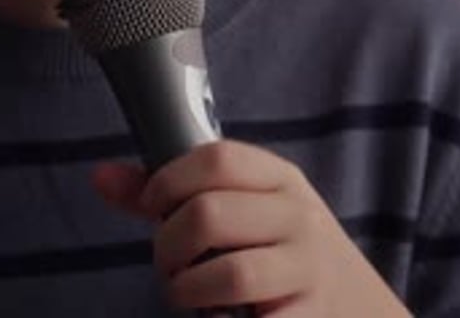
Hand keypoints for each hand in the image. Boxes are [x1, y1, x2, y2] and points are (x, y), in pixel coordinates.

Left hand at [93, 140, 410, 315]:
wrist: (360, 310)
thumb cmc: (281, 252)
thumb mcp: (245, 210)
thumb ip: (174, 193)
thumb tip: (99, 175)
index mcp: (279, 177)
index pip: (217, 157)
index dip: (169, 180)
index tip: (153, 207)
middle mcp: (298, 215)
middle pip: (209, 213)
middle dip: (168, 245)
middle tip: (168, 264)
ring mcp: (307, 268)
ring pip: (227, 274)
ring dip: (186, 291)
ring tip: (186, 294)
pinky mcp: (309, 317)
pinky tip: (219, 317)